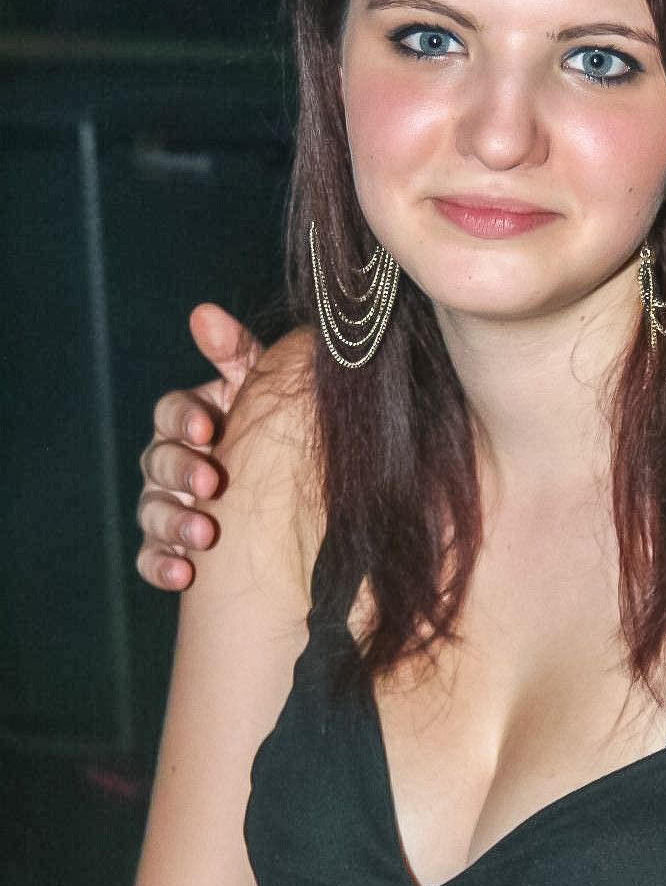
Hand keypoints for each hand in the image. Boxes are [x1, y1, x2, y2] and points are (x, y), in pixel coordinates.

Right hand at [137, 304, 263, 590]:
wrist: (294, 512)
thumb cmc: (276, 439)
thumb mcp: (265, 395)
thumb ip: (238, 356)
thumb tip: (202, 312)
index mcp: (192, 421)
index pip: (172, 411)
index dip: (184, 418)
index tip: (208, 429)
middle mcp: (171, 461)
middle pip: (158, 459)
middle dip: (182, 470)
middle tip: (211, 483)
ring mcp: (167, 506)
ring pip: (152, 510)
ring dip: (175, 522)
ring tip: (205, 535)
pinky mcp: (169, 551)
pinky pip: (151, 559)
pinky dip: (163, 565)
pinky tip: (184, 573)